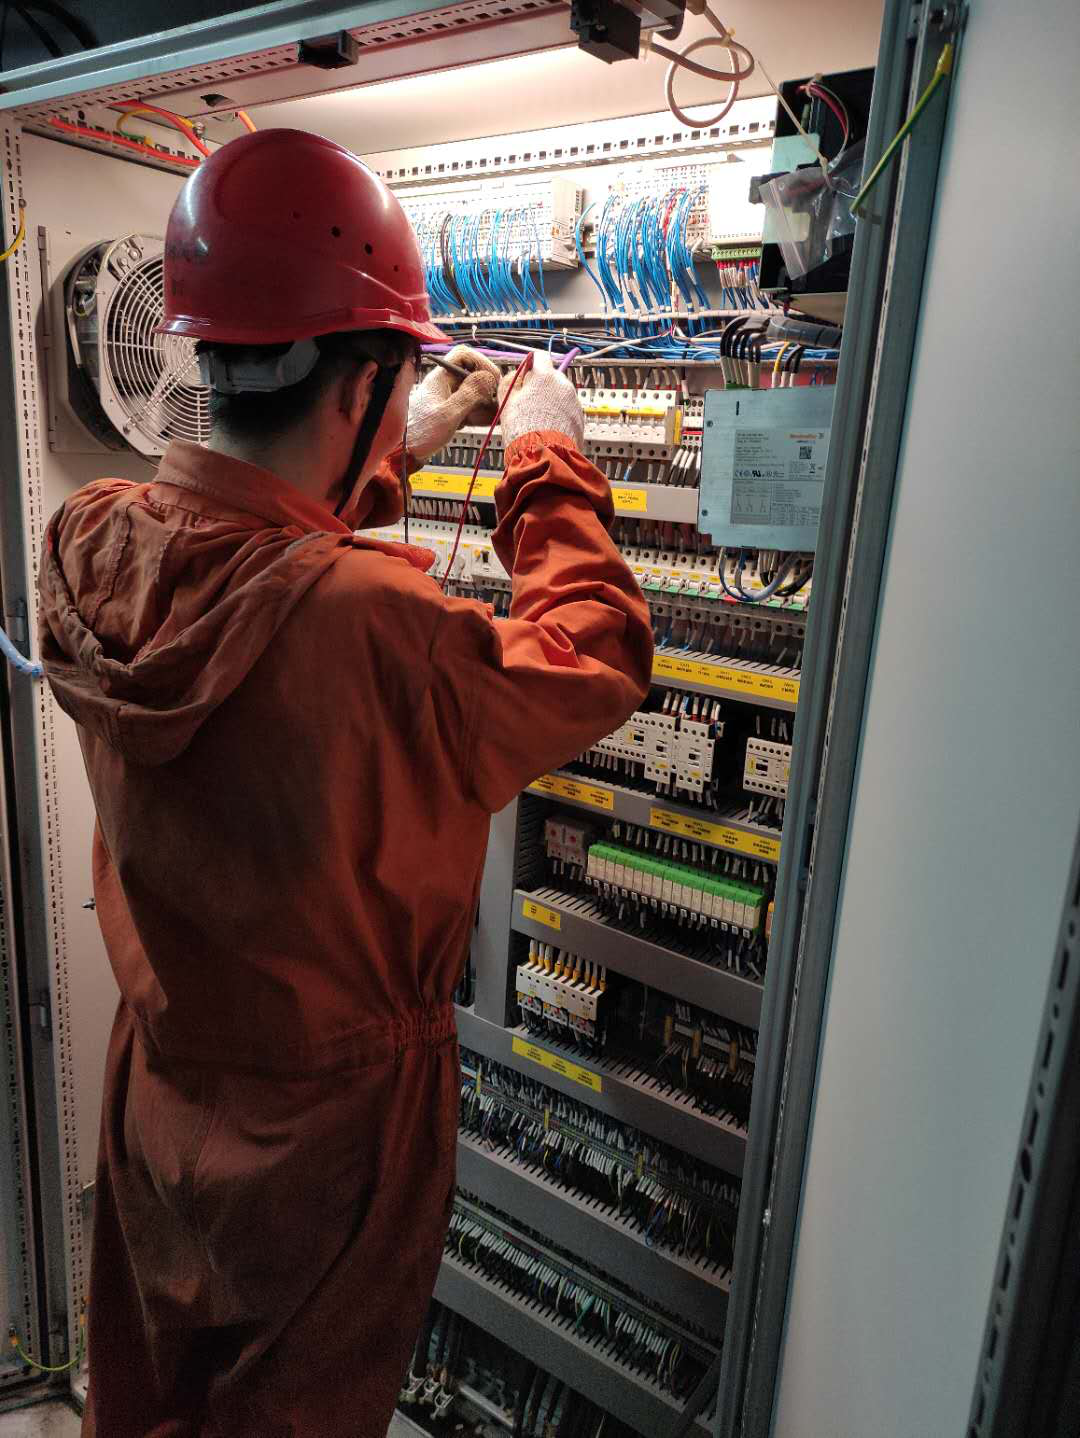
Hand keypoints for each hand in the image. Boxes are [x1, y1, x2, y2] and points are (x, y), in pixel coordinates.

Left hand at [406, 346, 499, 461]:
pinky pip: (470, 407)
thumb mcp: (447, 415)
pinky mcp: (450, 412)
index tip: (492, 378)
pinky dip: (480, 414)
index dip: (481, 362)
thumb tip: (487, 377)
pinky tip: (485, 421)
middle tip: (494, 402)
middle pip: (473, 374)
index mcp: (440, 377)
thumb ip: (469, 395)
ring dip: (486, 403)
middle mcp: (445, 384)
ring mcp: (448, 398)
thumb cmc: (418, 434)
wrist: (404, 453)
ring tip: (491, 415)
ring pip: (474, 393)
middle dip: (487, 388)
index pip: (463, 355)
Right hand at [497, 351, 583, 449]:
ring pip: (560, 395)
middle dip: (541, 386)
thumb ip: (511, 382)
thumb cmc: (523, 428)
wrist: (544, 454)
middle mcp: (563, 384)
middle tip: (528, 403)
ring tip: (538, 421)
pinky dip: (559, 416)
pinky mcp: (579, 418)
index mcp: (545, 376)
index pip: (540, 356)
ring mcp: (574, 401)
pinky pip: (567, 411)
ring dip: (550, 402)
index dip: (531, 363)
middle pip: (551, 377)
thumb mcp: (507, 401)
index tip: (526, 373)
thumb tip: (517, 374)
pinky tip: (549, 429)